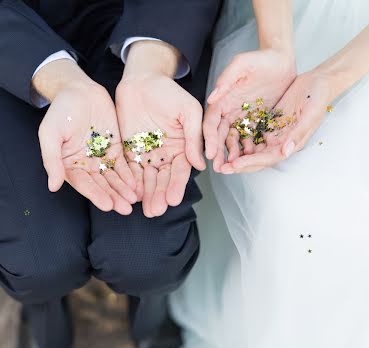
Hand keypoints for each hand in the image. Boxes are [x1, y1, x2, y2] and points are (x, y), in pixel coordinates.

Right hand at [36, 62, 135, 214]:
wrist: (78, 90)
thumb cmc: (60, 111)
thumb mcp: (50, 133)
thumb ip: (51, 160)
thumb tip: (53, 186)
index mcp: (70, 166)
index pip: (84, 184)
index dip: (96, 195)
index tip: (107, 205)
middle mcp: (87, 166)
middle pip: (102, 186)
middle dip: (114, 197)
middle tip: (125, 208)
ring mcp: (102, 159)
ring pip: (114, 179)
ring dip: (124, 190)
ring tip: (134, 200)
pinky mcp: (116, 150)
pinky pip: (124, 166)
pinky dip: (131, 176)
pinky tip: (138, 184)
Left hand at [116, 74, 204, 217]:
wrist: (142, 79)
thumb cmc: (168, 91)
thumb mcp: (188, 111)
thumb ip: (193, 137)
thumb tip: (200, 165)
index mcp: (183, 147)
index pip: (181, 171)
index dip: (177, 185)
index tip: (173, 199)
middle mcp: (167, 155)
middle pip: (164, 179)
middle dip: (160, 195)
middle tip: (157, 210)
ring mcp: (149, 154)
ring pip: (148, 179)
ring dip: (148, 195)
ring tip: (147, 210)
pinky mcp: (131, 151)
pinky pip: (132, 170)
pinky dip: (132, 183)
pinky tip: (132, 196)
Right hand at [203, 49, 295, 172]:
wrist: (282, 60)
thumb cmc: (261, 59)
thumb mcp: (242, 64)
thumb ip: (226, 80)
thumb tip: (211, 98)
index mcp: (223, 100)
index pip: (211, 123)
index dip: (209, 139)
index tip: (210, 153)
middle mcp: (230, 111)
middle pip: (220, 136)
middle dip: (219, 153)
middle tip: (220, 168)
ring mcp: (243, 118)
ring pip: (235, 141)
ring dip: (234, 155)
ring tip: (235, 167)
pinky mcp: (257, 122)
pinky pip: (252, 139)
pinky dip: (250, 150)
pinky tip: (251, 159)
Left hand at [225, 70, 333, 173]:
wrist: (318, 82)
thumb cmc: (318, 98)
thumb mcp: (310, 115)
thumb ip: (298, 134)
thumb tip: (285, 152)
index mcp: (290, 144)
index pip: (266, 159)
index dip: (250, 163)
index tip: (234, 165)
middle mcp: (280, 143)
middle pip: (256, 159)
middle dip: (238, 165)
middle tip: (220, 168)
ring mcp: (273, 134)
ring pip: (251, 149)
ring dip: (236, 155)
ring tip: (219, 158)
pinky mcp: (267, 123)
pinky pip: (250, 134)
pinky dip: (239, 139)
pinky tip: (224, 139)